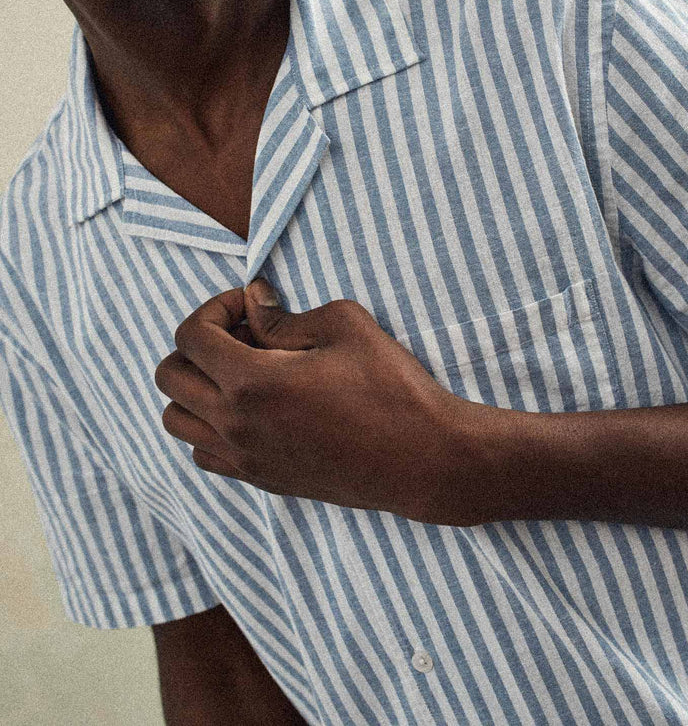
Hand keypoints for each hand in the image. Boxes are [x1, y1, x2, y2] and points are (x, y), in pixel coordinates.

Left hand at [154, 279, 473, 521]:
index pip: (190, 336)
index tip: (248, 305)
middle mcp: (236, 425)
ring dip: (195, 386)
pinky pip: (203, 452)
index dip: (213, 307)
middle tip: (243, 335)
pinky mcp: (261, 480)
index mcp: (252, 383)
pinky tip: (251, 410)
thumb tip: (252, 302)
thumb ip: (283, 315)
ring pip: (175, 420)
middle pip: (169, 376)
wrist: (423, 459)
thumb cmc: (390, 387)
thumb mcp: (344, 326)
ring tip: (240, 372)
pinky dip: (210, 426)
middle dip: (196, 343)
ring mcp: (245, 458)